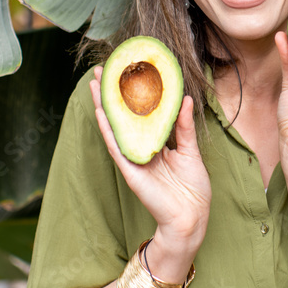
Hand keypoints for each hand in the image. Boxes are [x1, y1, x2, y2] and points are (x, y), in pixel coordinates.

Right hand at [89, 67, 210, 247]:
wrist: (191, 216)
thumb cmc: (193, 188)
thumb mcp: (191, 150)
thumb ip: (184, 126)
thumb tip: (186, 99)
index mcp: (155, 143)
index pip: (140, 114)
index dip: (132, 95)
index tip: (127, 73)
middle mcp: (140, 148)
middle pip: (122, 116)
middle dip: (112, 94)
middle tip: (102, 70)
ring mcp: (133, 158)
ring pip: (114, 127)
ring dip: (103, 105)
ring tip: (95, 83)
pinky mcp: (130, 170)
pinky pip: (115, 146)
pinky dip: (107, 129)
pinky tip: (100, 111)